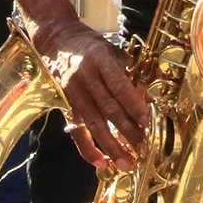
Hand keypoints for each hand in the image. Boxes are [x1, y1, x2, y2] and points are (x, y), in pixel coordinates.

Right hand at [33, 18, 148, 170]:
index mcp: (100, 60)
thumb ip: (128, 71)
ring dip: (111, 145)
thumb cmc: (90, 45)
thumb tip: (146, 96)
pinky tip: (101, 162)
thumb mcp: (111, 49)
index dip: (133, 105)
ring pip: (93, 124)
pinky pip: (76, 131)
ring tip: (126, 162)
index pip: (118, 86)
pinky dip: (87, 149)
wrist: (56, 40)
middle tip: (142, 145)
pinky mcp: (65, 105)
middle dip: (127, 129)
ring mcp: (73, 93)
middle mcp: (84, 77)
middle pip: (108, 108)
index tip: (147, 121)